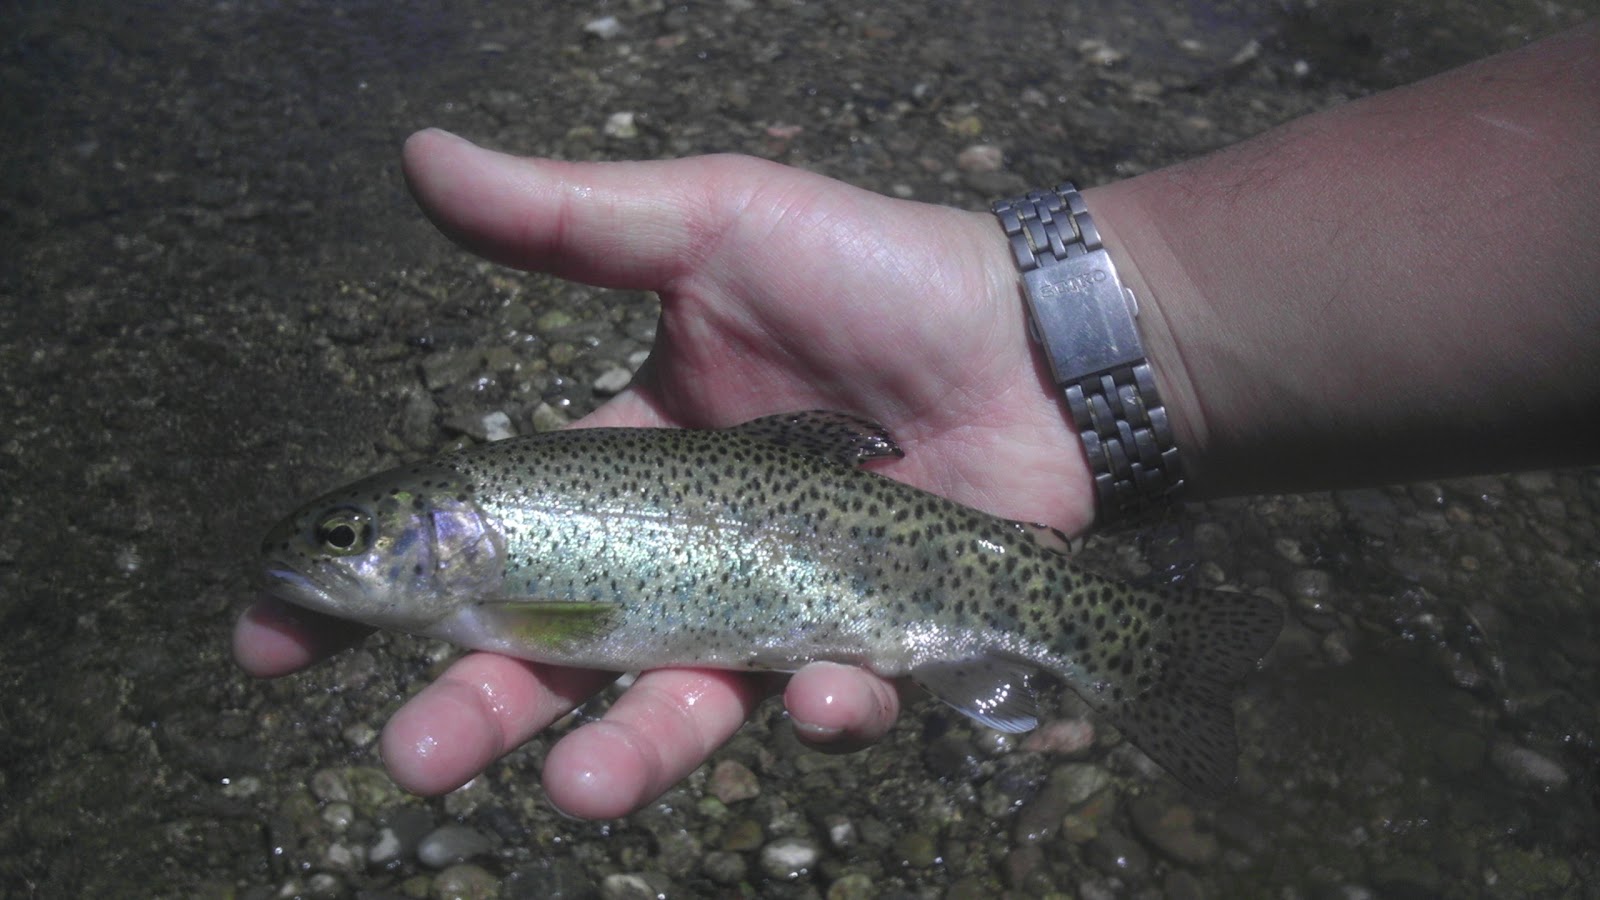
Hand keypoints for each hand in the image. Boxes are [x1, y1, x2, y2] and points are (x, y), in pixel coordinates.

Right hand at [234, 129, 1095, 818]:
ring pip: (676, 704)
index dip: (380, 589)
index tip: (274, 637)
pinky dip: (825, 708)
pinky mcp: (865, 641)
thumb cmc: (873, 272)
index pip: (480, 536)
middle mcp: (682, 552)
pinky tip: (831, 692)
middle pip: (554, 652)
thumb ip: (567, 221)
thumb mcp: (710, 224)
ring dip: (627, 754)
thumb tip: (415, 156)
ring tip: (582, 787)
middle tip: (410, 757)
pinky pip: (827, 702)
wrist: (1033, 334)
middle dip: (476, 709)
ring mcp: (771, 607)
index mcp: (625, 463)